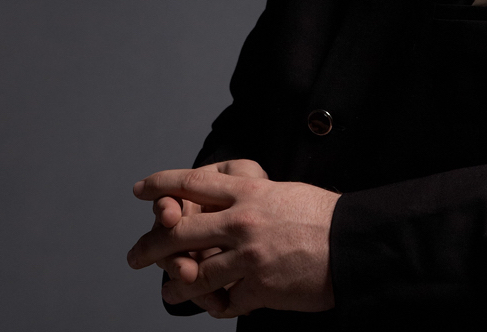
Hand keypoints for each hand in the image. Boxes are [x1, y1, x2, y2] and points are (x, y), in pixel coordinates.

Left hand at [128, 164, 339, 317]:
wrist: (351, 244)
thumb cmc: (321, 215)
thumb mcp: (282, 191)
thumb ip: (250, 197)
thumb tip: (222, 205)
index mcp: (250, 191)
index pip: (194, 183)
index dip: (163, 184)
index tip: (142, 189)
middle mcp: (243, 221)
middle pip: (179, 232)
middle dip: (151, 245)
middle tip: (135, 255)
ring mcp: (248, 257)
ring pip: (194, 275)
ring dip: (177, 285)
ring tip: (170, 290)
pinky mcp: (258, 289)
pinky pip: (224, 302)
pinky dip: (218, 304)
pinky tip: (216, 304)